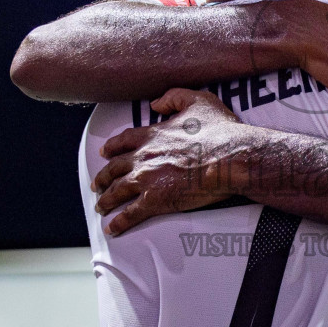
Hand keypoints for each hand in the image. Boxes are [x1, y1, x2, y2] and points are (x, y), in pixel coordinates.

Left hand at [94, 89, 245, 234]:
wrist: (231, 158)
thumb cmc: (220, 130)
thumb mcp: (199, 101)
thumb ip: (174, 97)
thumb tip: (155, 104)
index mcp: (153, 135)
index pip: (123, 141)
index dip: (112, 147)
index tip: (104, 152)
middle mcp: (144, 157)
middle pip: (114, 168)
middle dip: (103, 177)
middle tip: (96, 184)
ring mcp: (147, 179)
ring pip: (118, 191)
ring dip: (106, 200)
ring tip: (100, 207)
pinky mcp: (156, 200)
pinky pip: (131, 213)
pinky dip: (119, 222)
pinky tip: (113, 228)